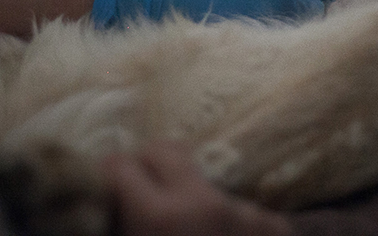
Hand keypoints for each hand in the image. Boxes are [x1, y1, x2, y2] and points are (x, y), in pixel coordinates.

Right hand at [104, 142, 291, 235]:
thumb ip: (123, 226)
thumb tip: (105, 211)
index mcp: (161, 218)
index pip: (120, 165)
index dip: (105, 175)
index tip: (101, 188)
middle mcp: (205, 205)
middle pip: (166, 150)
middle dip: (146, 164)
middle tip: (136, 191)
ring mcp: (245, 214)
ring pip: (206, 184)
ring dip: (192, 200)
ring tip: (190, 233)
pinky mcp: (275, 227)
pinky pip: (242, 212)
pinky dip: (229, 225)